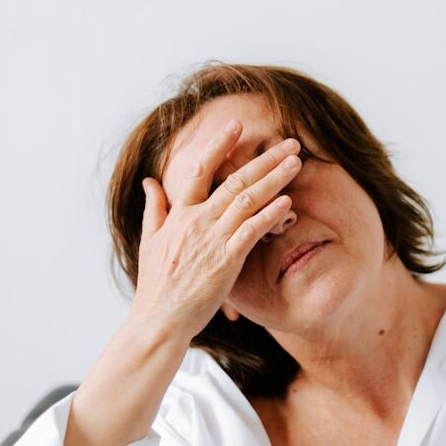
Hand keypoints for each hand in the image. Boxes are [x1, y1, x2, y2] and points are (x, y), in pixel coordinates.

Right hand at [130, 119, 300, 341]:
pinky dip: (269, 214)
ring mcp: (212, 240)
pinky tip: (288, 201)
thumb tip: (149, 180)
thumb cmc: (156, 284)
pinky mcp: (226, 261)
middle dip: (264, 158)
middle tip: (290, 142)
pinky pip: (251, 231)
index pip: (200, 169)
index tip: (237, 125)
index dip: (219, 145)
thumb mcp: (149, 241)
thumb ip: (154, 208)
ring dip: (274, 179)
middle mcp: (197, 221)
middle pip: (235, 180)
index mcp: (180, 214)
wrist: (159, 321)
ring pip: (247, 200)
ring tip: (296, 162)